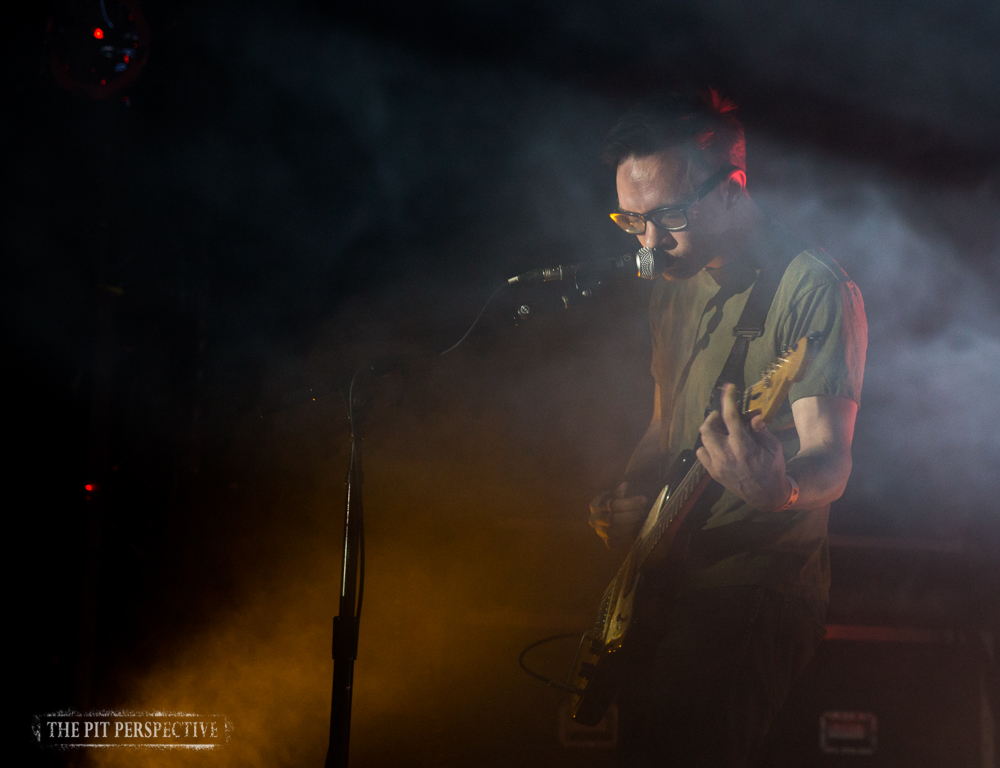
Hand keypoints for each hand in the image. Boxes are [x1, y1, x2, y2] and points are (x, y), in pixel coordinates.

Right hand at [589, 482, 648, 548]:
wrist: (625, 512)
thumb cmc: (624, 500)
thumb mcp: (624, 492)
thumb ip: (624, 491)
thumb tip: (625, 487)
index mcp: (595, 504)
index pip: (611, 505)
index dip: (629, 503)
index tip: (643, 500)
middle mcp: (594, 519)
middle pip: (611, 519)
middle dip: (630, 515)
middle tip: (642, 511)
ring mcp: (600, 532)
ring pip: (613, 532)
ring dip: (629, 526)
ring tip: (640, 519)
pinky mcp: (608, 542)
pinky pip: (615, 543)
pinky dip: (625, 537)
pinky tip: (634, 529)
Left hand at [696, 383, 791, 510]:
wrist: (765, 495)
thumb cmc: (773, 468)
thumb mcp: (773, 447)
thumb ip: (761, 430)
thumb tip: (753, 415)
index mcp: (742, 445)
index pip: (730, 416)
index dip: (728, 399)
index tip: (729, 388)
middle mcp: (725, 453)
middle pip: (708, 426)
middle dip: (714, 416)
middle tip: (723, 415)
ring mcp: (716, 464)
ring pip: (703, 439)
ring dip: (710, 430)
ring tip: (721, 429)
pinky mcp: (713, 472)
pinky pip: (701, 453)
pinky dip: (707, 445)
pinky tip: (718, 445)